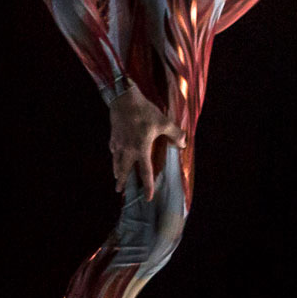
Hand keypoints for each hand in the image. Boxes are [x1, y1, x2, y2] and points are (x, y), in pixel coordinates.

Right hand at [108, 85, 186, 201]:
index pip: (145, 172)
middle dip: (123, 181)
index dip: (148, 186)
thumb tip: (183, 144)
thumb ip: (176, 134)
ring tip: (117, 176)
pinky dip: (115, 156)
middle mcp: (127, 150)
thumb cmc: (145, 112)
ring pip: (116, 161)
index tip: (148, 197)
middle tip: (120, 190)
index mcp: (141, 149)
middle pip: (124, 170)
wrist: (124, 100)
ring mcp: (118, 144)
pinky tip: (116, 155)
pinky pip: (113, 150)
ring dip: (117, 170)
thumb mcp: (164, 122)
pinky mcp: (113, 136)